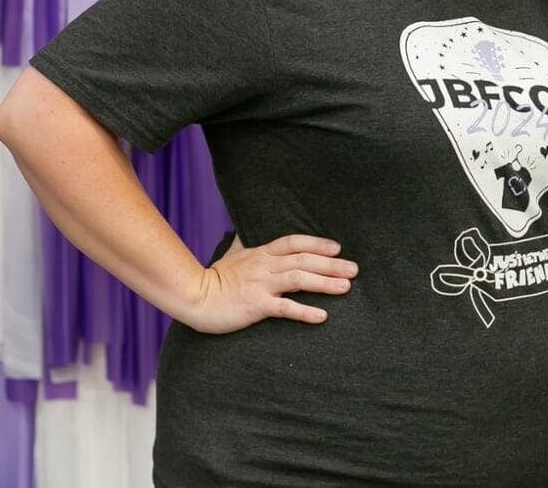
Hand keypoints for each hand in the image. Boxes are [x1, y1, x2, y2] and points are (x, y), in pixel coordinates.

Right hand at [181, 233, 357, 332]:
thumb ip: (241, 245)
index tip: (337, 248)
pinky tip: (322, 316)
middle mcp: (264, 266)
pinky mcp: (255, 305)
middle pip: (303, 260)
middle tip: (354, 269)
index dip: (317, 244)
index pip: (294, 243)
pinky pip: (285, 307)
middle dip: (331, 264)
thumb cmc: (213, 279)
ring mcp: (260, 285)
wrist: (193, 297)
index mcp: (260, 253)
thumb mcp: (230, 256)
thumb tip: (242, 232)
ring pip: (299, 279)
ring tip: (346, 287)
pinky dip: (305, 311)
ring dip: (324, 282)